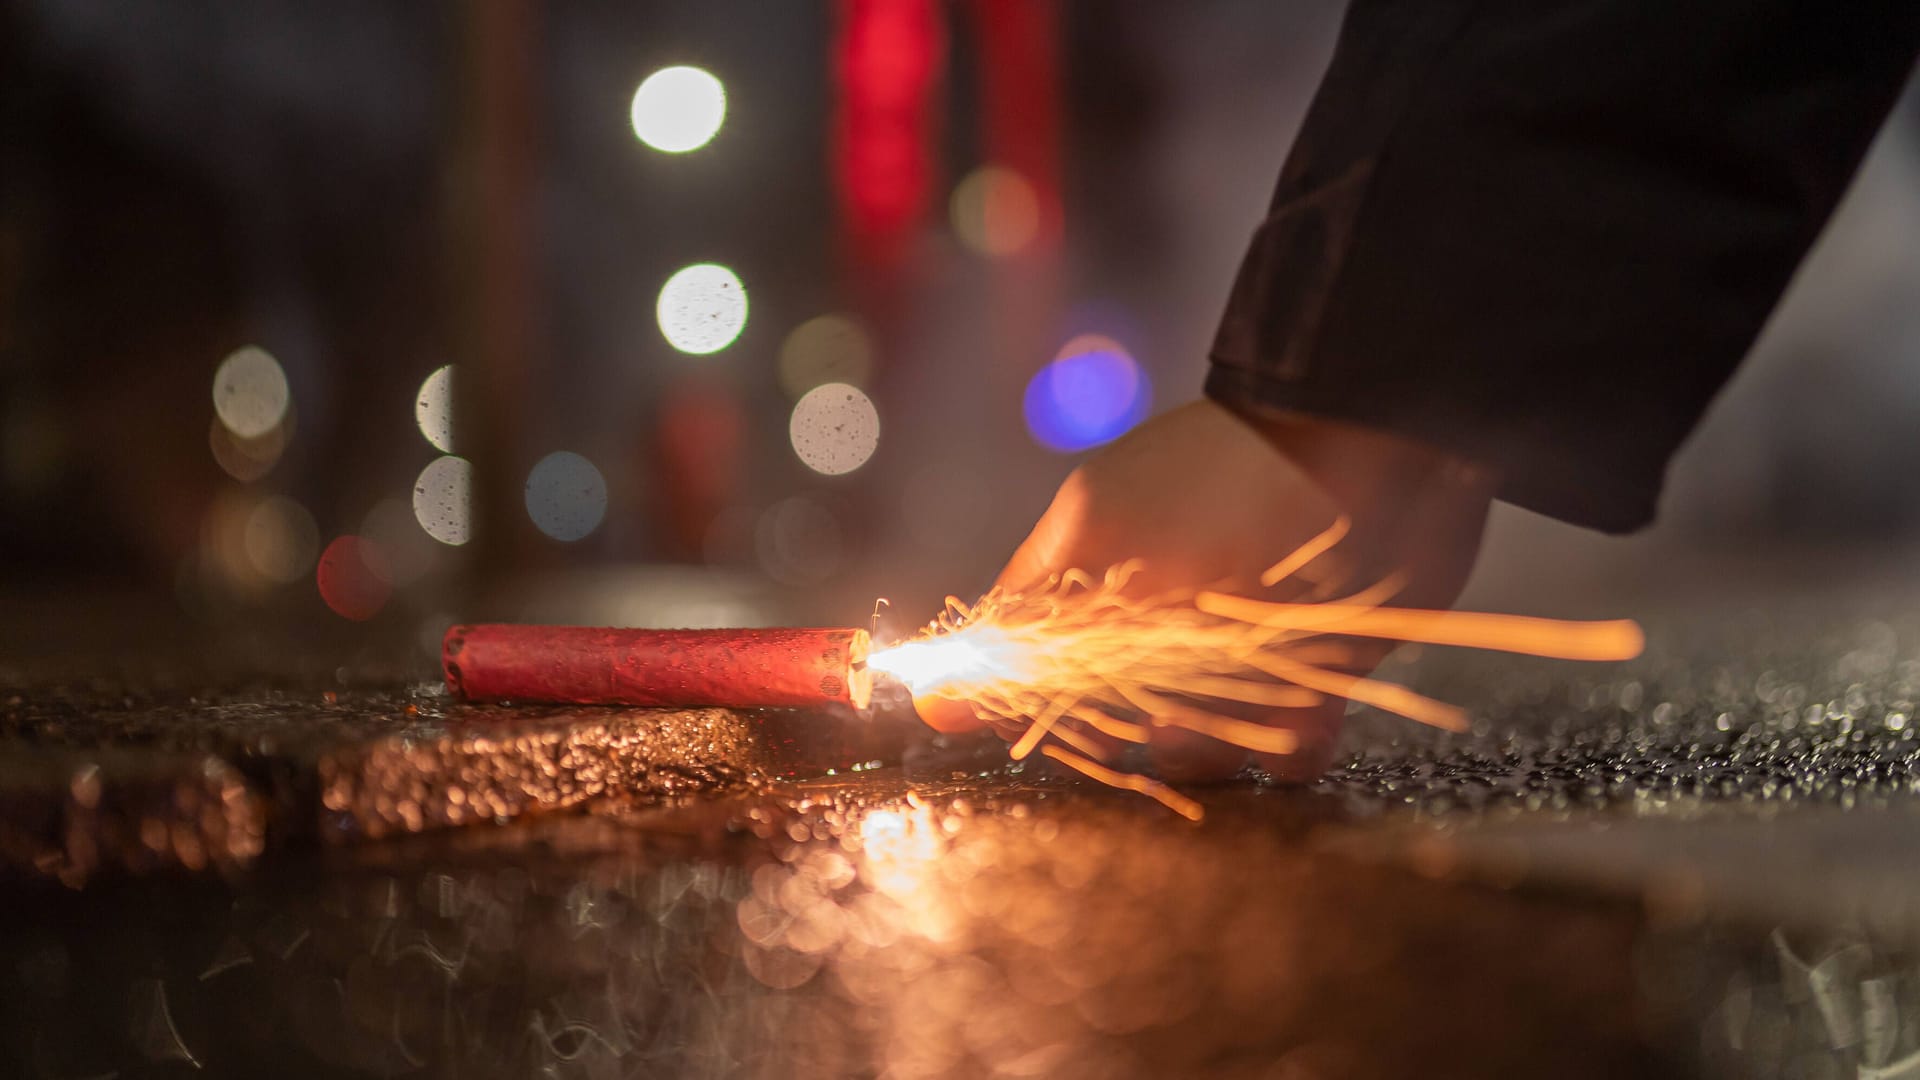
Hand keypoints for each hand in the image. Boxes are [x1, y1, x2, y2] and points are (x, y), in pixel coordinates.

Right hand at [914, 398, 1496, 780]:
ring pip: (1198, 752)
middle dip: (1128, 733)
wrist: (1371, 438)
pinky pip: (1289, 749)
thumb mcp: (1102, 532)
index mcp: (1094, 588)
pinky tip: (1302, 713)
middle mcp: (1155, 632)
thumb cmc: (1219, 474)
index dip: (1021, 708)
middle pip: (1113, 731)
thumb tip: (931, 696)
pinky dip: (1293, 744)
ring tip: (1230, 705)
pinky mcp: (1311, 679)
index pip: (1030, 672)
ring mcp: (1232, 659)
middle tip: (1152, 707)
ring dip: (1208, 745)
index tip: (1028, 726)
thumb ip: (1026, 619)